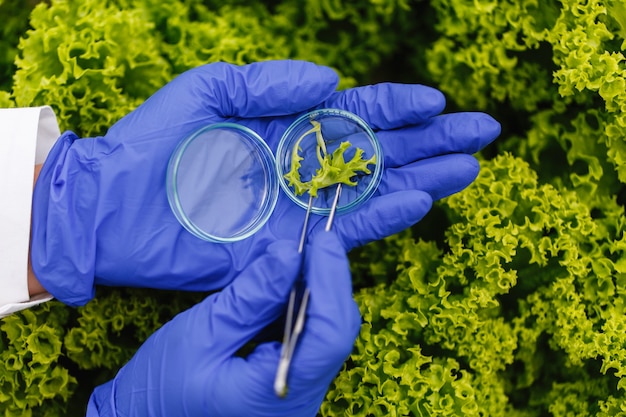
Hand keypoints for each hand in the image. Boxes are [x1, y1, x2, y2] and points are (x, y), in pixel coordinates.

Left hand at [31, 60, 500, 305]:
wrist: (118, 207)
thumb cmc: (156, 143)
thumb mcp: (209, 91)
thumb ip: (269, 83)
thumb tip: (332, 81)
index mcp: (287, 124)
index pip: (355, 112)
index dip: (397, 105)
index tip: (438, 101)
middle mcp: (303, 166)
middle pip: (380, 151)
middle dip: (432, 141)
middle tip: (483, 131)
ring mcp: (301, 206)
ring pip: (375, 190)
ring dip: (424, 178)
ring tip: (470, 166)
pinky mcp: (290, 243)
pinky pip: (345, 230)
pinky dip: (384, 216)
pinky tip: (422, 200)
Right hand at [86, 231, 359, 416]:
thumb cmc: (161, 386)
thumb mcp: (203, 334)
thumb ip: (251, 297)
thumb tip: (289, 254)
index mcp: (276, 394)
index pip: (329, 335)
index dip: (332, 281)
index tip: (321, 241)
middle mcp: (298, 400)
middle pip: (334, 333)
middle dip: (327, 282)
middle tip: (313, 241)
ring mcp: (296, 395)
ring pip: (325, 335)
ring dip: (315, 292)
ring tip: (299, 257)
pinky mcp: (288, 386)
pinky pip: (307, 342)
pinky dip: (300, 309)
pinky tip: (285, 286)